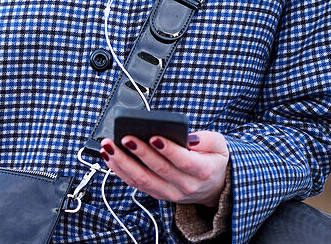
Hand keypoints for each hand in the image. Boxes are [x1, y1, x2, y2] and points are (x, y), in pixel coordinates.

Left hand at [100, 130, 228, 205]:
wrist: (214, 187)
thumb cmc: (214, 160)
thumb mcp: (220, 145)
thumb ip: (206, 139)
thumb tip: (188, 138)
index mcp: (203, 171)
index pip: (184, 162)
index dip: (168, 150)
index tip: (154, 136)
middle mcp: (186, 186)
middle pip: (159, 170)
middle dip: (139, 152)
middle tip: (125, 137)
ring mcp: (170, 193)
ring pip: (143, 180)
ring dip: (123, 163)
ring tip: (110, 146)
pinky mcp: (158, 194)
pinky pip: (136, 184)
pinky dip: (121, 171)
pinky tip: (110, 157)